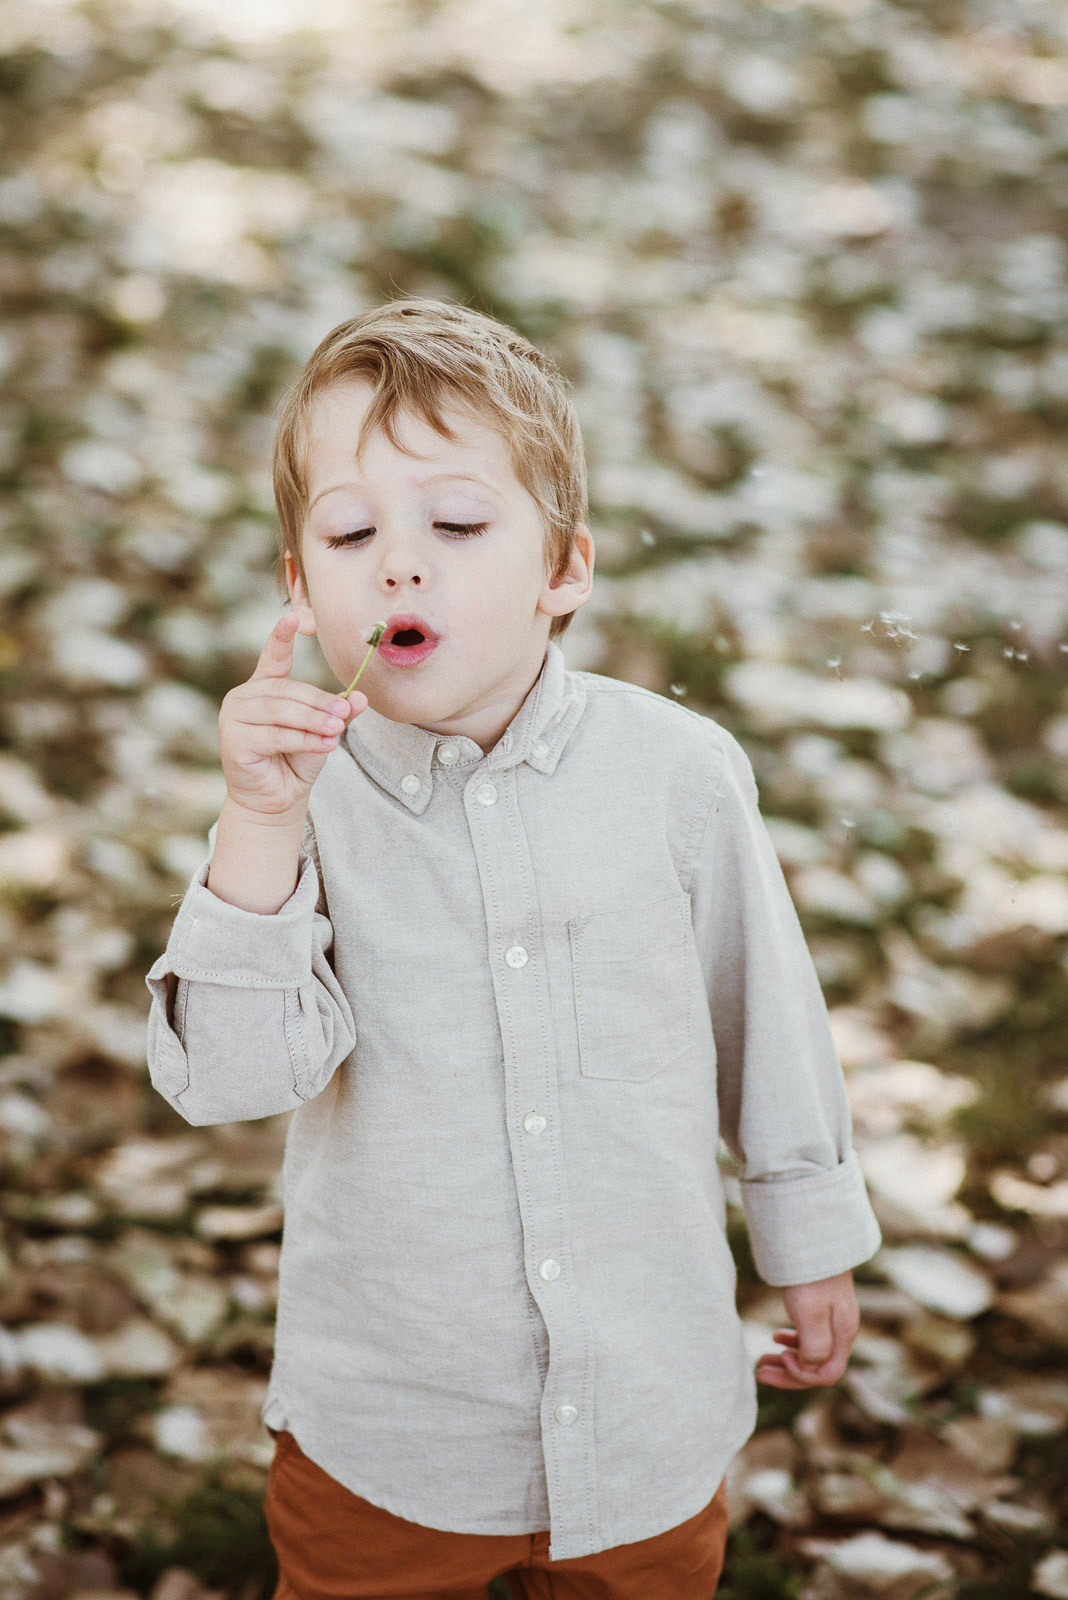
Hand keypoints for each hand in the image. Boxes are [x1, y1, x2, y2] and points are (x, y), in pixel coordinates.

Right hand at [218, 609, 366, 818]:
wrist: (277, 798)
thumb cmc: (296, 760)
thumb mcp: (322, 731)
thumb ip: (337, 712)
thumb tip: (360, 697)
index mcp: (264, 687)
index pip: (273, 657)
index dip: (281, 637)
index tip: (292, 617)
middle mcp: (244, 697)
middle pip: (287, 691)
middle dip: (319, 703)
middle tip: (345, 714)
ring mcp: (233, 717)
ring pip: (282, 713)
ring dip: (314, 721)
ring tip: (338, 730)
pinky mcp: (232, 740)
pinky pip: (276, 736)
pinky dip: (304, 740)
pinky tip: (326, 745)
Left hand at [754, 1270, 858, 1389]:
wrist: (813, 1237)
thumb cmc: (811, 1277)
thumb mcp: (811, 1314)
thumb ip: (813, 1347)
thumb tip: (808, 1369)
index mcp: (843, 1335)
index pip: (827, 1374)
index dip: (802, 1375)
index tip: (782, 1356)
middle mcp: (840, 1331)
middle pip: (816, 1367)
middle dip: (787, 1373)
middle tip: (759, 1372)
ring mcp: (831, 1319)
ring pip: (810, 1352)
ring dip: (785, 1360)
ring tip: (760, 1361)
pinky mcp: (820, 1308)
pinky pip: (808, 1336)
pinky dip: (791, 1342)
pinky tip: (775, 1337)